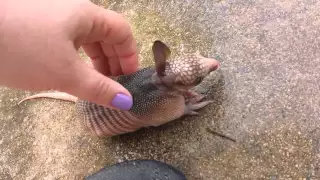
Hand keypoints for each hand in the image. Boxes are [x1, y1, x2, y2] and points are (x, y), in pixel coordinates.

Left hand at [0, 0, 138, 109]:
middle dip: (112, 62)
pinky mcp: (37, 25)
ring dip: (94, 62)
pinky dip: (75, 58)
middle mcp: (73, 10)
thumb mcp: (65, 73)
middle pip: (105, 35)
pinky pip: (67, 41)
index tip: (128, 81)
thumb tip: (126, 102)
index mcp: (86, 14)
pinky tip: (70, 73)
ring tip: (93, 84)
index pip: (122, 31)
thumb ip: (99, 89)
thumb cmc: (22, 48)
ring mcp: (53, 16)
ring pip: (85, 39)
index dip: (130, 56)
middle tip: (112, 88)